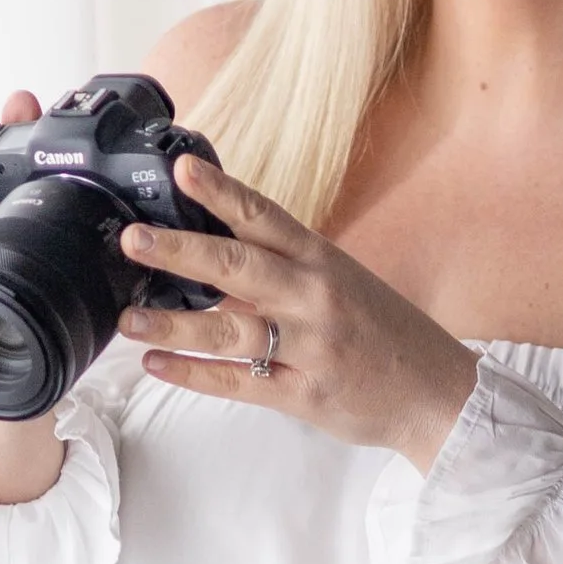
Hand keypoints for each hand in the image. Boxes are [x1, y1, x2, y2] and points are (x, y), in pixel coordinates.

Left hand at [117, 151, 479, 469]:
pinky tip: (157, 364)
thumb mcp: (340, 282)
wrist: (435, 391)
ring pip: (230, 330)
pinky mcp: (304, 394)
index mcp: (321, 261)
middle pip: (238, 268)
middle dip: (181, 252)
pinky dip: (194, 373)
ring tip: (128, 319)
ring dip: (173, 324)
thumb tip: (210, 248)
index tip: (182, 169)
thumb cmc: (382, 331)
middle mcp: (314, 298)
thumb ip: (281, 266)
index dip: (222, 191)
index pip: (264, 217)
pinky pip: (239, 383)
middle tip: (133, 239)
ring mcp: (310, 347)